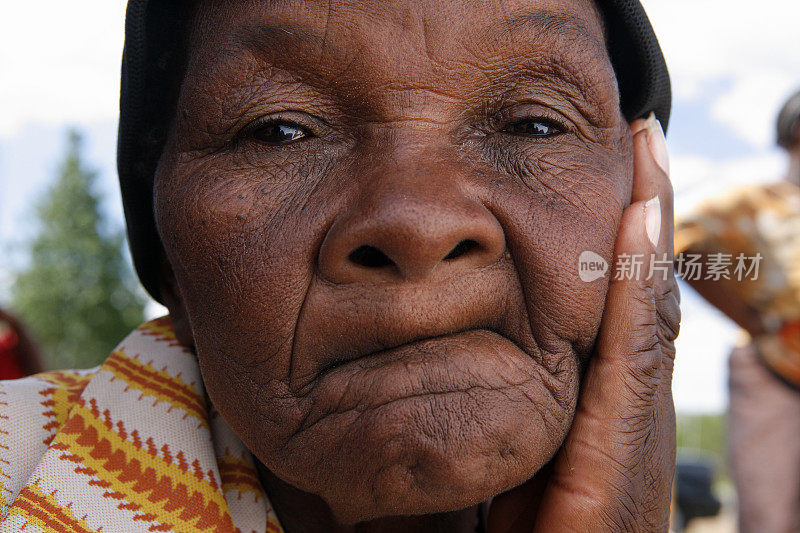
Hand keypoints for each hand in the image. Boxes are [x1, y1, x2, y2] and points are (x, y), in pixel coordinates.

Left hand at [488, 115, 679, 531]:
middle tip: (640, 139)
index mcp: (594, 421)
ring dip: (647, 230)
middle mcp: (623, 426)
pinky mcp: (620, 475)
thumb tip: (447, 358)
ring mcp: (629, 448)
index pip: (613, 317)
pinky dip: (635, 289)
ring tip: (645, 153)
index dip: (619, 245)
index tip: (616, 175)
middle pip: (636, 301)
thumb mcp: (495, 467)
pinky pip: (630, 366)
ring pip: (643, 317)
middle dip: (644, 217)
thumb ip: (489, 413)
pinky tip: (637, 222)